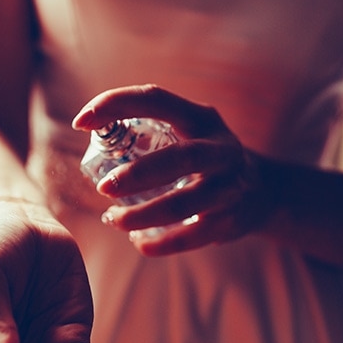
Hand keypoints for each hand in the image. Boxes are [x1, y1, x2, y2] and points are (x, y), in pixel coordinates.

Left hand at [72, 84, 275, 255]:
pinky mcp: (229, 221)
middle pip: (179, 158)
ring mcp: (229, 187)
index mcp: (201, 119)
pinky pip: (190, 238)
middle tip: (103, 187)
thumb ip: (150, 130)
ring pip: (183, 205)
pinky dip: (160, 244)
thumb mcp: (188, 131)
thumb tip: (90, 135)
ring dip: (141, 215)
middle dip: (137, 174)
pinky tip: (139, 242)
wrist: (261, 191)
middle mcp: (220, 149)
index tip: (81, 122)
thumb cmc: (202, 157)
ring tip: (113, 219)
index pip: (156, 99)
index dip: (115, 104)